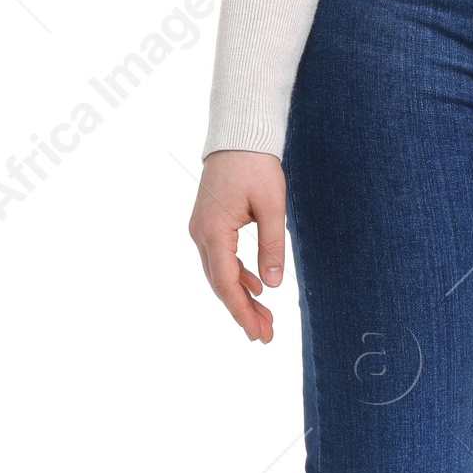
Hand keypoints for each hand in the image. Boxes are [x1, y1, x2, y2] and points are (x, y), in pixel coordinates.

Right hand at [189, 150, 285, 343]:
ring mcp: (201, 230)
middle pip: (220, 284)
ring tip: (265, 318)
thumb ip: (271, 246)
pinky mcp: (208, 224)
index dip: (242, 312)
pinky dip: (238, 276)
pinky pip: (221, 259)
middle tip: (265, 336)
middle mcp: (201, 235)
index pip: (226, 283)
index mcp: (213, 232)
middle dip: (242, 311)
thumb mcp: (272, 206)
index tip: (257, 334)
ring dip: (241, 297)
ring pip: (220, 274)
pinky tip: (255, 288)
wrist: (238, 136)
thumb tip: (271, 285)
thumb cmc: (256, 166)